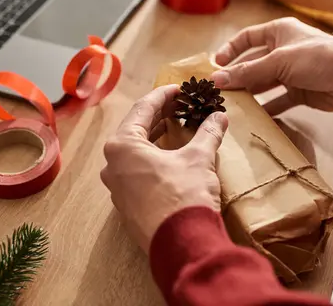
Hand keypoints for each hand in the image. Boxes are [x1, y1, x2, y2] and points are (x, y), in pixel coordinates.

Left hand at [101, 85, 228, 251]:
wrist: (182, 245)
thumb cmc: (184, 195)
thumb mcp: (199, 158)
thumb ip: (208, 133)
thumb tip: (220, 117)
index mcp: (123, 146)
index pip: (143, 109)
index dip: (163, 95)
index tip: (178, 88)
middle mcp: (112, 165)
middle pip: (136, 130)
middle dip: (160, 116)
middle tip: (180, 106)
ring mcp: (117, 188)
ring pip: (135, 153)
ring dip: (156, 138)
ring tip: (176, 128)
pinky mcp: (127, 206)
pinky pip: (137, 173)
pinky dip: (153, 160)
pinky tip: (170, 159)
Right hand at [211, 17, 332, 112]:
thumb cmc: (321, 59)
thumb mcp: (280, 62)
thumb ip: (249, 71)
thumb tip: (217, 79)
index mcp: (279, 33)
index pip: (247, 38)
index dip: (230, 50)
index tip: (215, 66)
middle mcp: (283, 51)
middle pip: (252, 64)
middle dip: (236, 77)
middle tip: (217, 93)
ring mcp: (292, 73)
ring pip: (263, 84)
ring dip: (249, 94)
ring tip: (230, 107)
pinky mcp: (301, 93)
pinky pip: (278, 102)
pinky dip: (267, 110)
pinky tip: (253, 119)